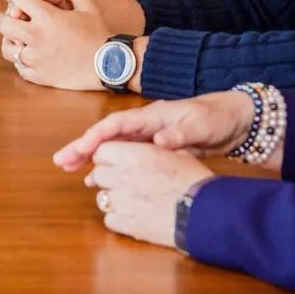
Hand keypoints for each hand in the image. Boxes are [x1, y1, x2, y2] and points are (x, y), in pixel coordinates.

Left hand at [0, 0, 114, 90]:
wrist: (110, 64)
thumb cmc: (99, 35)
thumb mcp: (89, 6)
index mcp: (46, 16)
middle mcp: (36, 36)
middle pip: (2, 23)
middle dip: (2, 17)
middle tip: (5, 18)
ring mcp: (35, 58)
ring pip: (6, 48)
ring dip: (9, 41)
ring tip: (15, 39)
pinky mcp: (39, 76)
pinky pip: (19, 67)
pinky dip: (21, 61)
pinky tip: (28, 57)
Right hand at [52, 91, 256, 170]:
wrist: (233, 120)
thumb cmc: (216, 118)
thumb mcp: (200, 126)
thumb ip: (179, 135)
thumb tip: (159, 141)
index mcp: (151, 115)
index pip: (116, 124)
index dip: (96, 136)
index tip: (80, 149)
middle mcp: (144, 124)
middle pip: (106, 134)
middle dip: (82, 146)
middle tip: (60, 161)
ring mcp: (146, 135)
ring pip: (111, 146)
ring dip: (90, 156)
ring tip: (70, 170)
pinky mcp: (152, 147)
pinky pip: (123, 156)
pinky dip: (108, 165)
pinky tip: (97, 177)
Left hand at [79, 141, 215, 249]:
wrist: (207, 214)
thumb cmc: (196, 183)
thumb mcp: (178, 155)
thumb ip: (154, 150)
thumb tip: (150, 146)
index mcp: (135, 155)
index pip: (102, 151)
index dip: (108, 156)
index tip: (116, 161)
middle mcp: (123, 176)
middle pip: (98, 174)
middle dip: (108, 177)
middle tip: (124, 182)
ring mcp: (122, 202)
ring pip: (101, 197)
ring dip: (113, 198)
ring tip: (133, 200)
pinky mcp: (126, 224)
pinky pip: (109, 219)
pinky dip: (118, 219)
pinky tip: (135, 216)